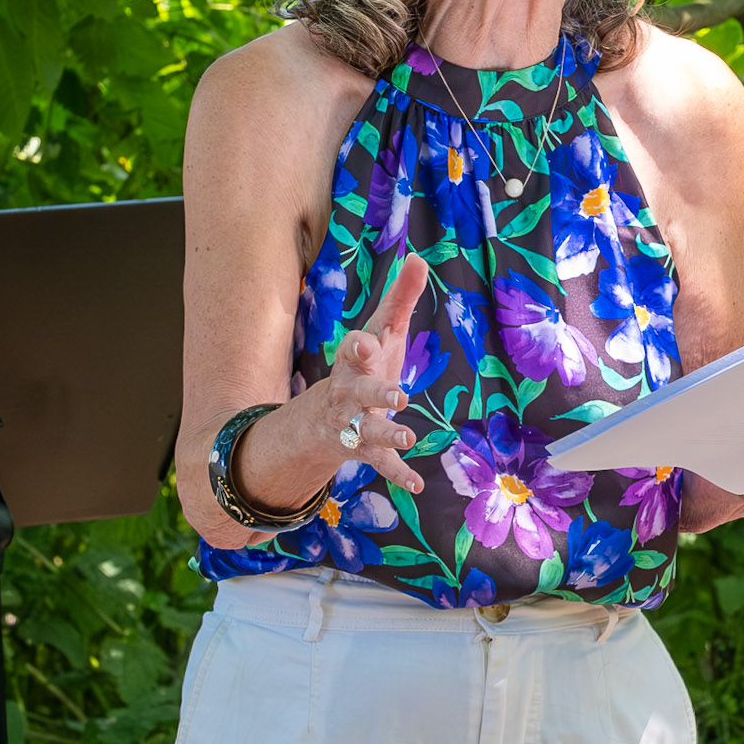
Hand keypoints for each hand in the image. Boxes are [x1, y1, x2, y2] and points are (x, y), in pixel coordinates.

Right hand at [315, 255, 430, 492]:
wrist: (325, 416)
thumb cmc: (364, 364)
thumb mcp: (381, 331)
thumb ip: (400, 298)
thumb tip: (418, 258)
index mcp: (354, 359)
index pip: (353, 349)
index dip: (360, 347)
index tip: (368, 344)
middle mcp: (348, 391)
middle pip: (358, 391)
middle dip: (375, 392)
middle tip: (398, 396)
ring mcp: (352, 422)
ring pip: (366, 430)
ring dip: (387, 433)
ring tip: (409, 436)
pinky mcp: (362, 449)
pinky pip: (379, 463)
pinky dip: (397, 473)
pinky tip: (417, 485)